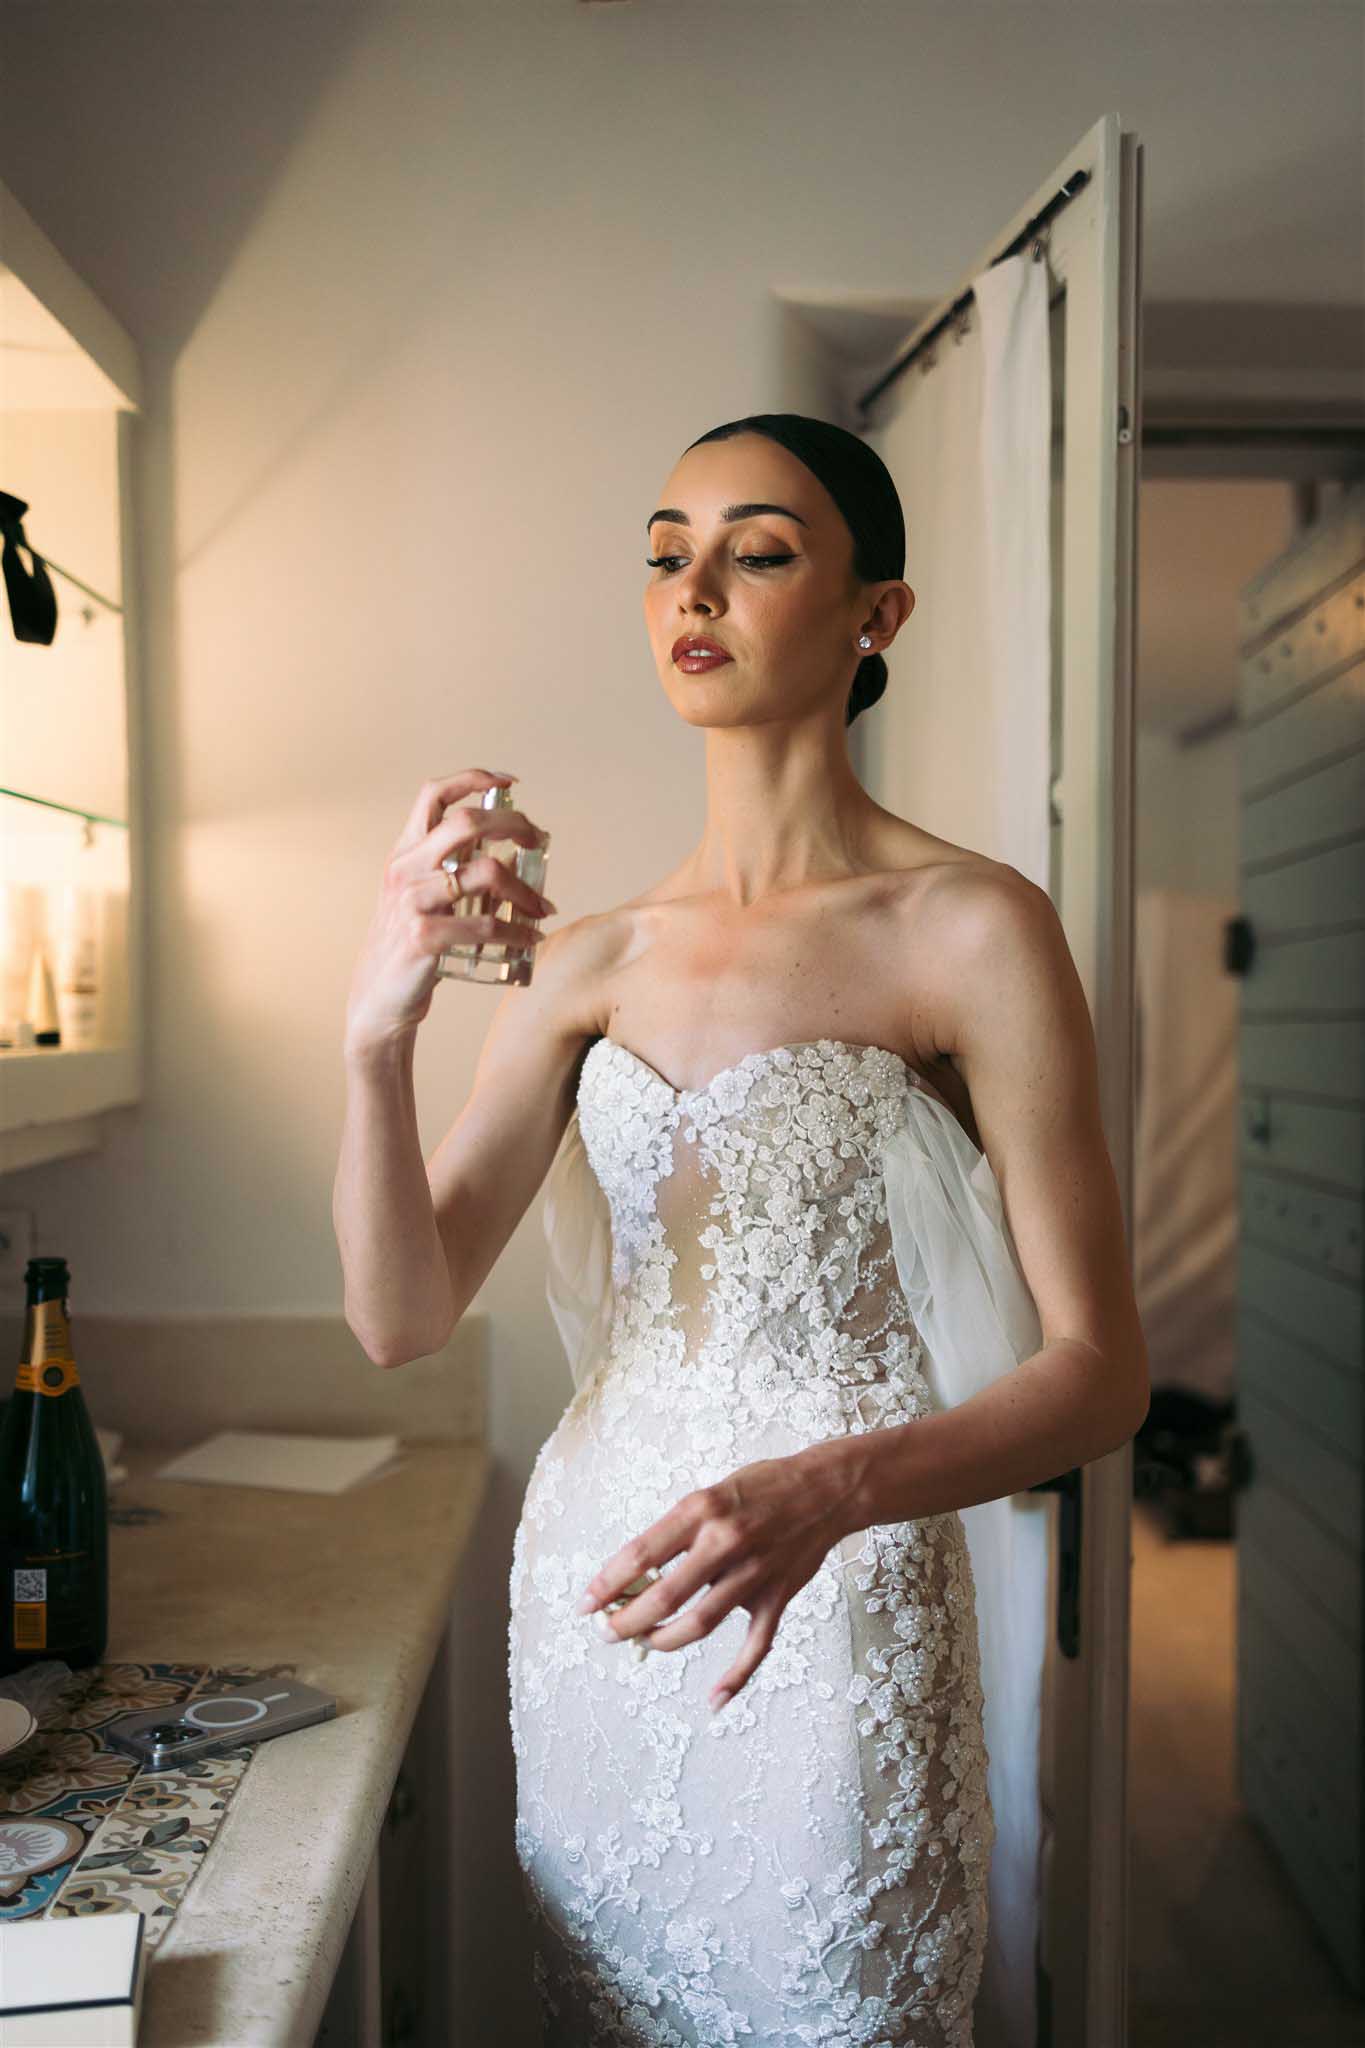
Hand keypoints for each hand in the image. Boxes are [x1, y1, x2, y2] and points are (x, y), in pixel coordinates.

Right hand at [343, 768, 556, 1058]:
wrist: (379, 1000)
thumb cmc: (410, 946)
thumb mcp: (424, 899)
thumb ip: (456, 872)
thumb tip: (515, 855)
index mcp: (404, 853)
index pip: (433, 795)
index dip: (472, 778)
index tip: (509, 782)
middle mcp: (405, 870)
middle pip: (467, 823)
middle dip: (514, 824)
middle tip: (538, 840)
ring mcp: (412, 902)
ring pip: (486, 872)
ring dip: (526, 888)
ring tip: (543, 906)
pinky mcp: (424, 937)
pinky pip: (486, 925)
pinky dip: (518, 931)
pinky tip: (531, 937)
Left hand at [576, 1443, 860, 1711]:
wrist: (826, 1489)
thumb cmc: (762, 1486)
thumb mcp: (710, 1492)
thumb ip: (679, 1529)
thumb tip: (638, 1571)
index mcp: (701, 1510)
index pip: (640, 1554)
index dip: (607, 1584)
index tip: (585, 1605)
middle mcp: (726, 1542)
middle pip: (665, 1597)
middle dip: (626, 1622)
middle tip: (606, 1632)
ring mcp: (755, 1573)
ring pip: (699, 1624)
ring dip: (663, 1641)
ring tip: (642, 1644)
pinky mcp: (778, 1596)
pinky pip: (755, 1646)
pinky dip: (735, 1677)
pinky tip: (714, 1700)